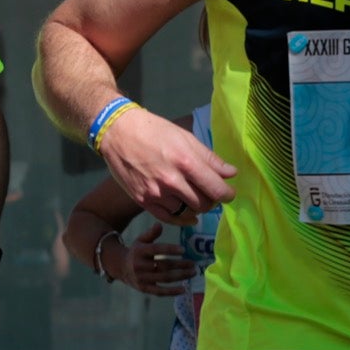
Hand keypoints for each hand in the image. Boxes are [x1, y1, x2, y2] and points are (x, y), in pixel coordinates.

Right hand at [98, 107, 235, 224]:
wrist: (117, 133)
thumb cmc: (154, 130)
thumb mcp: (185, 137)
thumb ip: (209, 158)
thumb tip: (231, 173)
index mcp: (186, 162)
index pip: (217, 189)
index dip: (227, 194)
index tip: (228, 193)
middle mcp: (172, 181)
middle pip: (204, 204)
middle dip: (211, 200)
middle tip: (209, 193)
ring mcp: (156, 193)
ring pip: (187, 212)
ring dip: (195, 207)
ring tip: (193, 198)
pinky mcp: (143, 200)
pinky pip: (169, 219)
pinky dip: (182, 219)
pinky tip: (187, 215)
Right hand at [107, 224, 195, 295]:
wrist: (120, 267)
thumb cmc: (136, 252)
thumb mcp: (141, 240)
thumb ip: (151, 234)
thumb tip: (159, 225)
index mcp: (139, 251)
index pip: (156, 250)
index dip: (170, 249)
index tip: (183, 250)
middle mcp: (140, 265)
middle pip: (163, 265)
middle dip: (180, 265)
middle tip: (193, 264)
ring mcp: (142, 278)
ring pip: (164, 278)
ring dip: (180, 276)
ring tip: (192, 273)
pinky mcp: (144, 288)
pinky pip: (159, 291)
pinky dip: (172, 292)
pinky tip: (184, 289)